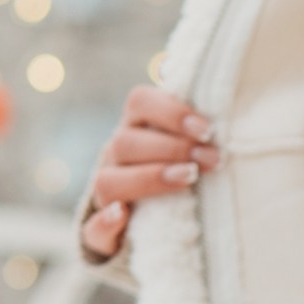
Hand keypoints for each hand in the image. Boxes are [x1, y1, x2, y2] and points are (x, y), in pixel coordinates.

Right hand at [80, 86, 219, 261]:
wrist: (157, 221)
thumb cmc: (184, 168)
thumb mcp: (188, 139)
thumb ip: (188, 115)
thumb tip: (169, 71)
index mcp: (135, 126)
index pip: (139, 102)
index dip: (171, 112)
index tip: (207, 129)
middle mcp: (116, 155)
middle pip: (127, 142)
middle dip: (172, 149)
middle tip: (211, 159)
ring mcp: (106, 193)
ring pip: (109, 180)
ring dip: (150, 178)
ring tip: (189, 179)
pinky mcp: (100, 232)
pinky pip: (93, 228)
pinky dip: (106, 222)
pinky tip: (123, 215)